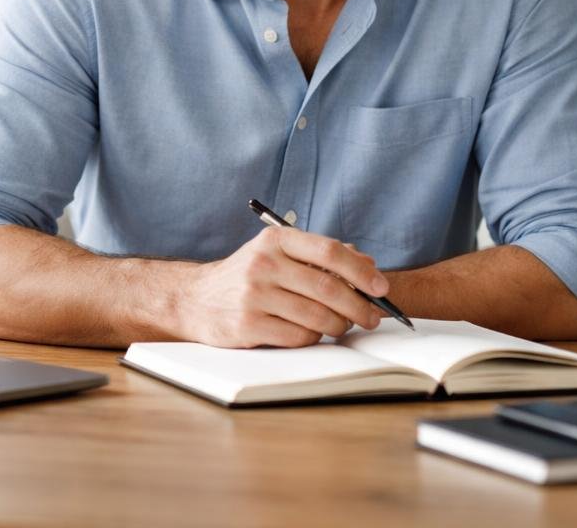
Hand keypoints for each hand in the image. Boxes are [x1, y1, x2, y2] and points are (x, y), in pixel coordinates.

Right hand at [178, 227, 388, 347]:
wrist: (195, 299)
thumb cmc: (247, 276)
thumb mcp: (277, 254)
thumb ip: (319, 255)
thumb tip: (367, 264)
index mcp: (275, 240)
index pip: (329, 251)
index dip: (361, 271)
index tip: (380, 287)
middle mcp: (264, 263)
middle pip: (327, 288)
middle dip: (358, 306)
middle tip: (371, 317)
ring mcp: (254, 295)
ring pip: (316, 316)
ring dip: (338, 325)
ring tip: (341, 325)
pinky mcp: (248, 325)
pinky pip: (298, 336)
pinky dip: (313, 338)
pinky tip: (311, 333)